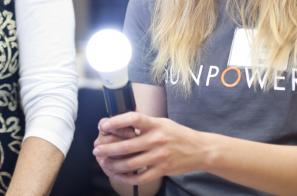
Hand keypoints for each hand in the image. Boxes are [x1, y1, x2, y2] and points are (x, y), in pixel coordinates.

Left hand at [93, 111, 208, 185]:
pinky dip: (126, 177)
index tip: (104, 125)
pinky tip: (118, 175)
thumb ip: (144, 124)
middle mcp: (156, 140)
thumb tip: (121, 123)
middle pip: (127, 145)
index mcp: (155, 125)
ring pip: (130, 163)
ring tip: (104, 163)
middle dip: (108, 149)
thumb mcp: (162, 122)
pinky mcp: (162, 170)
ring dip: (113, 164)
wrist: (199, 149)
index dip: (116, 121)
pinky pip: (139, 177)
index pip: (134, 119)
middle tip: (97, 149)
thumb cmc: (178, 134)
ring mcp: (159, 156)